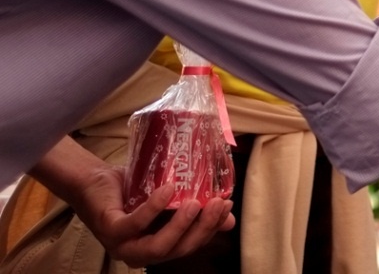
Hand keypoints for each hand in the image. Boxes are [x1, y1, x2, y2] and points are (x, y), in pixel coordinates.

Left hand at [69, 169, 233, 265]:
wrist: (93, 180)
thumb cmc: (130, 191)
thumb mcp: (168, 200)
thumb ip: (194, 210)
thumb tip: (230, 219)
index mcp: (156, 248)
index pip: (190, 246)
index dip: (211, 229)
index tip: (228, 205)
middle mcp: (140, 253)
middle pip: (178, 250)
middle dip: (202, 228)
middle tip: (218, 203)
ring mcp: (123, 245)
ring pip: (157, 247)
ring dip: (180, 226)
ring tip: (196, 201)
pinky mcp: (110, 230)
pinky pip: (135, 225)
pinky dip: (154, 208)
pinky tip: (168, 190)